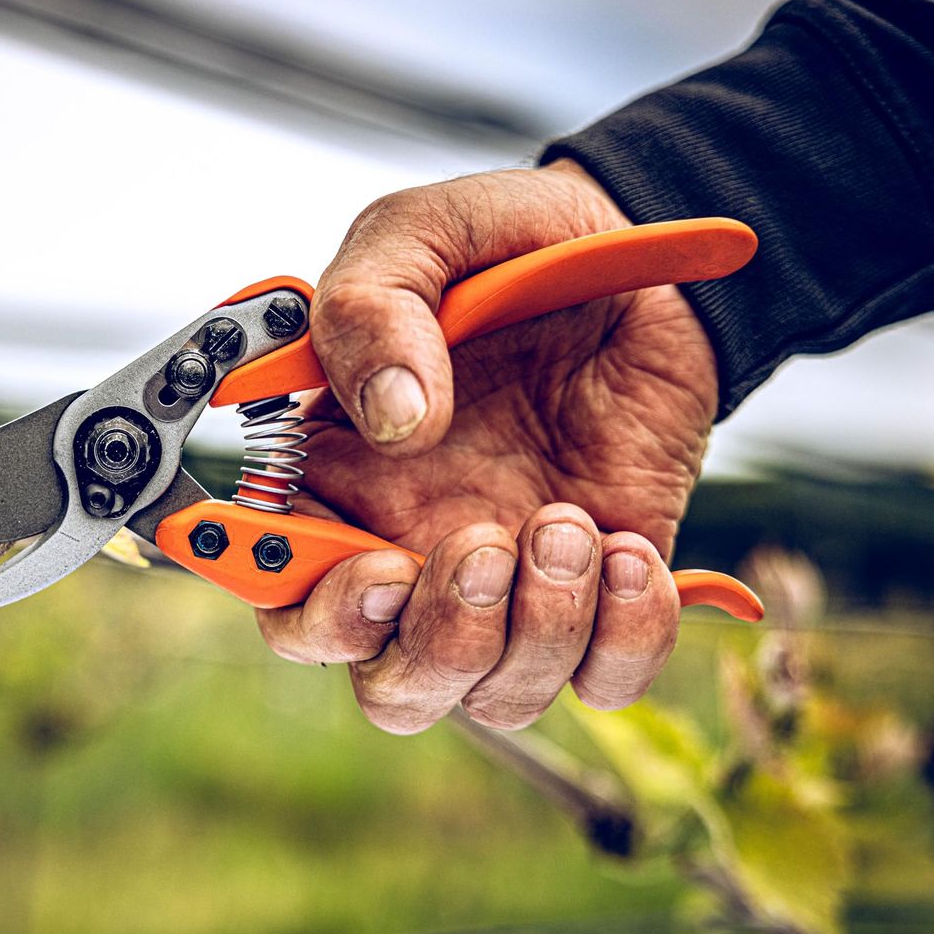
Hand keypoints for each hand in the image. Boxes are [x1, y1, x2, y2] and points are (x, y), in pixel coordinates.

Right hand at [256, 161, 718, 732]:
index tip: (377, 566)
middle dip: (436, 646)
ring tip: (571, 519)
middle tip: (480, 548)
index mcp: (340, 482)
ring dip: (539, 626)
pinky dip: (625, 636)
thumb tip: (393, 420)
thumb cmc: (510, 249)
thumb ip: (371, 311)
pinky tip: (629, 549)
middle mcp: (415, 551)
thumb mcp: (420, 237)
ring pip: (495, 696)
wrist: (646, 263)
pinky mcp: (601, 594)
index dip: (317, 610)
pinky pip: (606, 679)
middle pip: (391, 683)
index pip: (286, 598)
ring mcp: (511, 583)